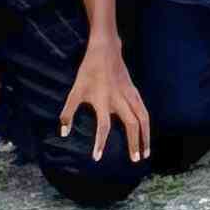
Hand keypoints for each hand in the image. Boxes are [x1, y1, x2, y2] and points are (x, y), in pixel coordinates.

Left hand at [61, 32, 150, 164]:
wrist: (105, 50)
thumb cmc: (88, 70)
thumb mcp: (75, 91)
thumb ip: (68, 112)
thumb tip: (63, 133)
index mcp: (103, 100)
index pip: (103, 126)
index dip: (100, 143)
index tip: (97, 158)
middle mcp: (119, 99)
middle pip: (131, 124)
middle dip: (134, 143)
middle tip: (135, 160)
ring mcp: (129, 94)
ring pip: (142, 117)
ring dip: (145, 135)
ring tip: (146, 151)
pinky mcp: (134, 91)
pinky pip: (143, 110)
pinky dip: (146, 123)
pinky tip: (146, 131)